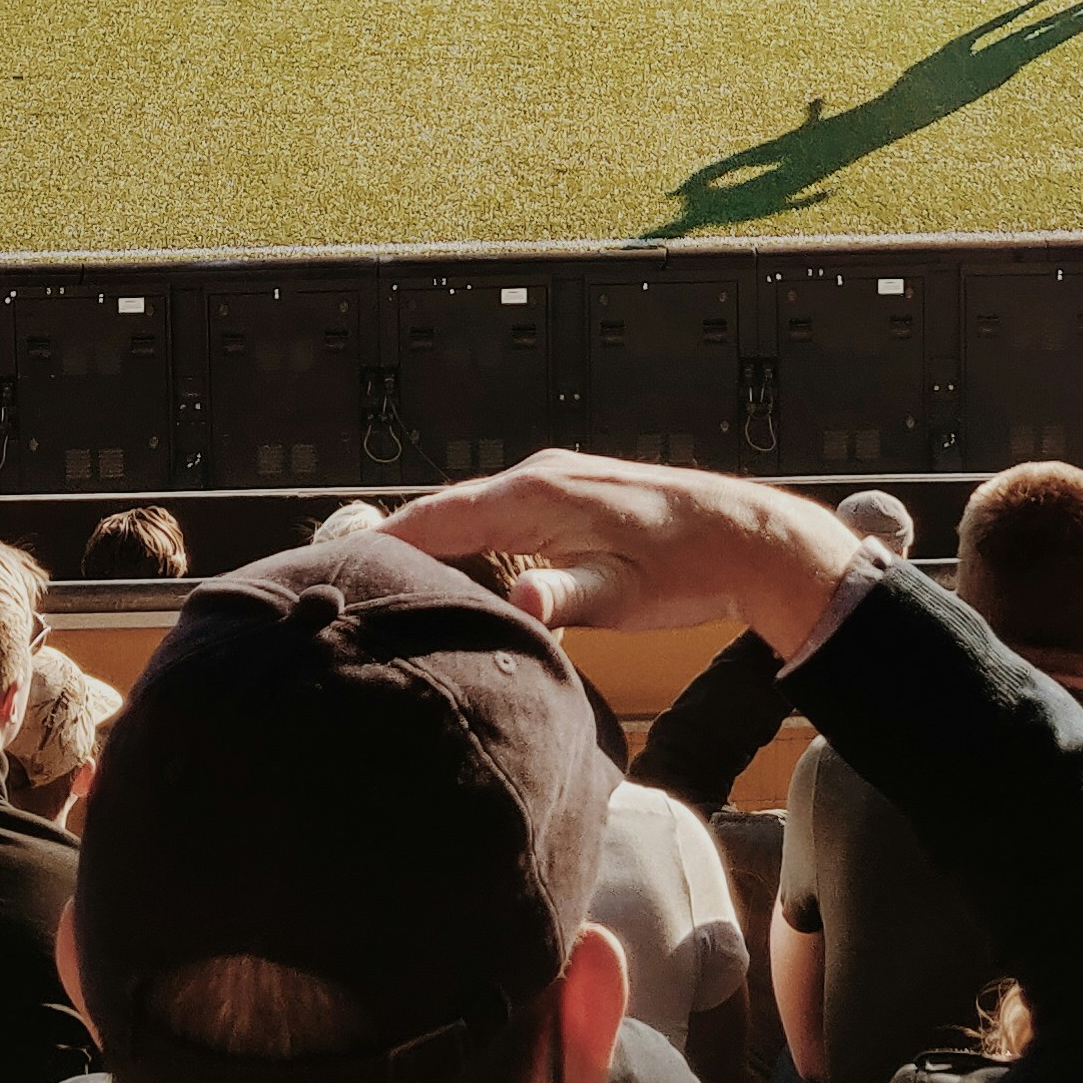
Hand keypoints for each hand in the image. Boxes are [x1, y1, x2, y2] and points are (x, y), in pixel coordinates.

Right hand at [389, 452, 858, 654]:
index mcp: (532, 494)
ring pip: (473, 521)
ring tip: (395, 593)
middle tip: (354, 590)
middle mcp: (533, 479)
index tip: (339, 569)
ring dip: (439, 552)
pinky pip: (502, 524)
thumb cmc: (684, 565)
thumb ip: (563, 598)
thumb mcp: (619, 592)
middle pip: (444, 515)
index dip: (383, 543)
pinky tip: (467, 586)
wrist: (744, 540)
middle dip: (400, 549)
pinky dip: (476, 551)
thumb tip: (522, 602)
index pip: (434, 517)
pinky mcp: (568, 504)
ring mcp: (551, 488)